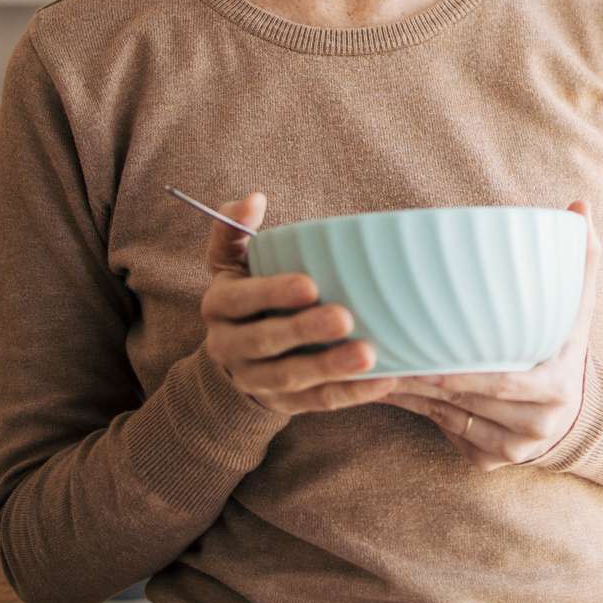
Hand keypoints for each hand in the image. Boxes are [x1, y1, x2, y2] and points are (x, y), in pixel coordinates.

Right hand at [196, 190, 406, 414]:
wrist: (236, 358)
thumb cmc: (247, 293)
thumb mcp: (231, 261)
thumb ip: (236, 228)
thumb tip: (252, 199)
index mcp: (219, 306)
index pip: (240, 300)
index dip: (272, 293)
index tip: (310, 284)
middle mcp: (229, 346)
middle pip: (265, 341)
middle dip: (304, 331)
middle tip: (345, 318)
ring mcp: (255, 379)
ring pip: (291, 378)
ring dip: (329, 368)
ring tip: (368, 354)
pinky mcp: (283, 404)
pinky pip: (316, 403)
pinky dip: (350, 393)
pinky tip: (382, 379)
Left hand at [381, 198, 601, 469]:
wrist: (581, 412)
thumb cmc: (567, 346)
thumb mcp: (580, 306)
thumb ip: (580, 257)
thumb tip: (579, 204)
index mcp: (558, 382)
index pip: (504, 381)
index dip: (462, 374)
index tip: (424, 357)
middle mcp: (539, 422)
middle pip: (470, 402)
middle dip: (423, 381)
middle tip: (384, 356)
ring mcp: (515, 448)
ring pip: (452, 419)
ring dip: (413, 398)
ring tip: (377, 370)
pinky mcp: (493, 462)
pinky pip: (449, 434)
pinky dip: (422, 414)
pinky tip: (395, 393)